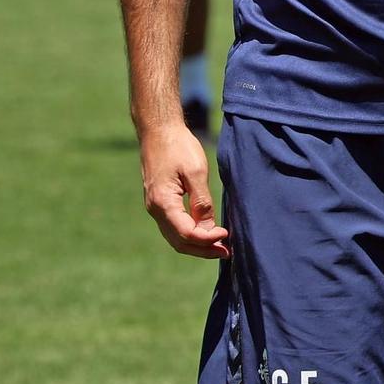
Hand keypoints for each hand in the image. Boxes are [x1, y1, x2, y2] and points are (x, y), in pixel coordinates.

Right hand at [139, 121, 228, 258]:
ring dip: (197, 245)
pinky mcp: (160, 203)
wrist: (158, 132)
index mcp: (163, 203)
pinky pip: (174, 227)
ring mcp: (155, 208)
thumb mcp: (196, 171)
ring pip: (175, 237)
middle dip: (204, 249)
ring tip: (220, 247)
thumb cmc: (178, 147)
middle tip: (227, 252)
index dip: (207, 239)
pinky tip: (206, 233)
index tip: (227, 235)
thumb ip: (201, 201)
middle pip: (179, 241)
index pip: (187, 233)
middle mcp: (155, 210)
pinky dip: (190, 234)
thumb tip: (208, 227)